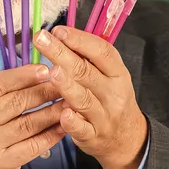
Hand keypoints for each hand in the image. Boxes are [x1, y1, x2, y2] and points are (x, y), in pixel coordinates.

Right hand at [0, 64, 65, 168]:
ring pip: (27, 124)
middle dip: (44, 92)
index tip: (45, 70)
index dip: (23, 76)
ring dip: (52, 113)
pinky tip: (63, 127)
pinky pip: (32, 145)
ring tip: (68, 104)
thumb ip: (7, 89)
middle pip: (16, 103)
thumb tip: (41, 72)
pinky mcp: (3, 161)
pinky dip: (50, 135)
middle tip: (64, 86)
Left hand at [33, 26, 147, 168]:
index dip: (80, 40)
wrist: (126, 137)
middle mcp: (113, 93)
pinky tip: (62, 112)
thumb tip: (60, 35)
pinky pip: (82, 128)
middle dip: (62, 54)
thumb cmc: (110, 99)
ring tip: (53, 72)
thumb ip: (88, 59)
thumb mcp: (109, 76)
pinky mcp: (93, 136)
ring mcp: (104, 116)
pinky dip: (72, 122)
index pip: (101, 52)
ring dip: (68, 85)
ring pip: (84, 99)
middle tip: (42, 40)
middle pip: (86, 72)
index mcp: (117, 73)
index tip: (58, 31)